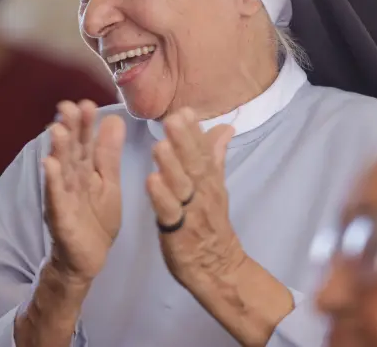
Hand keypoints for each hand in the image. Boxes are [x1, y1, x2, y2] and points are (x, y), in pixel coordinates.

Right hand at [43, 100, 124, 283]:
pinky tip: (50, 165)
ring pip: (61, 169)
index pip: (85, 141)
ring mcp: (64, 196)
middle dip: (69, 128)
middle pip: (71, 150)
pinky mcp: (61, 216)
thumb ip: (109, 154)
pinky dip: (52, 181)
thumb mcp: (109, 183)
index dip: (85, 123)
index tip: (86, 103)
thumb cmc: (98, 219)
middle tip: (68, 106)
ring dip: (58, 149)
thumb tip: (113, 118)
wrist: (89, 258)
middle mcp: (71, 178)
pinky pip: (56, 197)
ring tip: (57, 129)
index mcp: (86, 169)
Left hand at [146, 107, 244, 290]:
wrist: (217, 266)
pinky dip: (160, 197)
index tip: (185, 110)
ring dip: (171, 165)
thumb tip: (226, 126)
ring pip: (181, 186)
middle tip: (172, 119)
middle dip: (183, 141)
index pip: (204, 151)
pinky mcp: (177, 231)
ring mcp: (190, 211)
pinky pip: (169, 212)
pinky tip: (150, 181)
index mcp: (209, 179)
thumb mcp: (216, 185)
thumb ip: (215, 155)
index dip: (194, 131)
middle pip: (194, 164)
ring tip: (159, 145)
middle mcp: (202, 191)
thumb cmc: (210, 221)